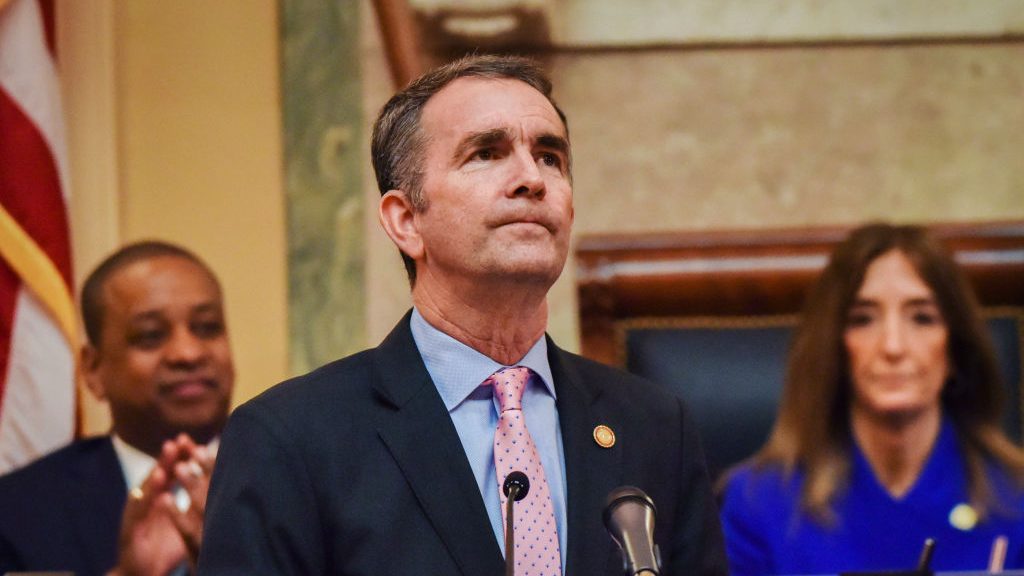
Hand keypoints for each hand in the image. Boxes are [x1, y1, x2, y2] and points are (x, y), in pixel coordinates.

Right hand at [108, 434, 214, 575]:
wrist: (142, 574)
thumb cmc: (165, 547)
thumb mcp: (185, 524)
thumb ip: (196, 505)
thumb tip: (219, 486)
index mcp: (160, 498)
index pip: (172, 473)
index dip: (182, 458)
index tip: (194, 442)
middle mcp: (147, 503)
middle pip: (158, 477)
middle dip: (168, 459)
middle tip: (178, 442)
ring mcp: (137, 516)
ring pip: (145, 494)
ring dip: (155, 479)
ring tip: (163, 467)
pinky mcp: (129, 533)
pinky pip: (137, 518)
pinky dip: (144, 506)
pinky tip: (153, 497)